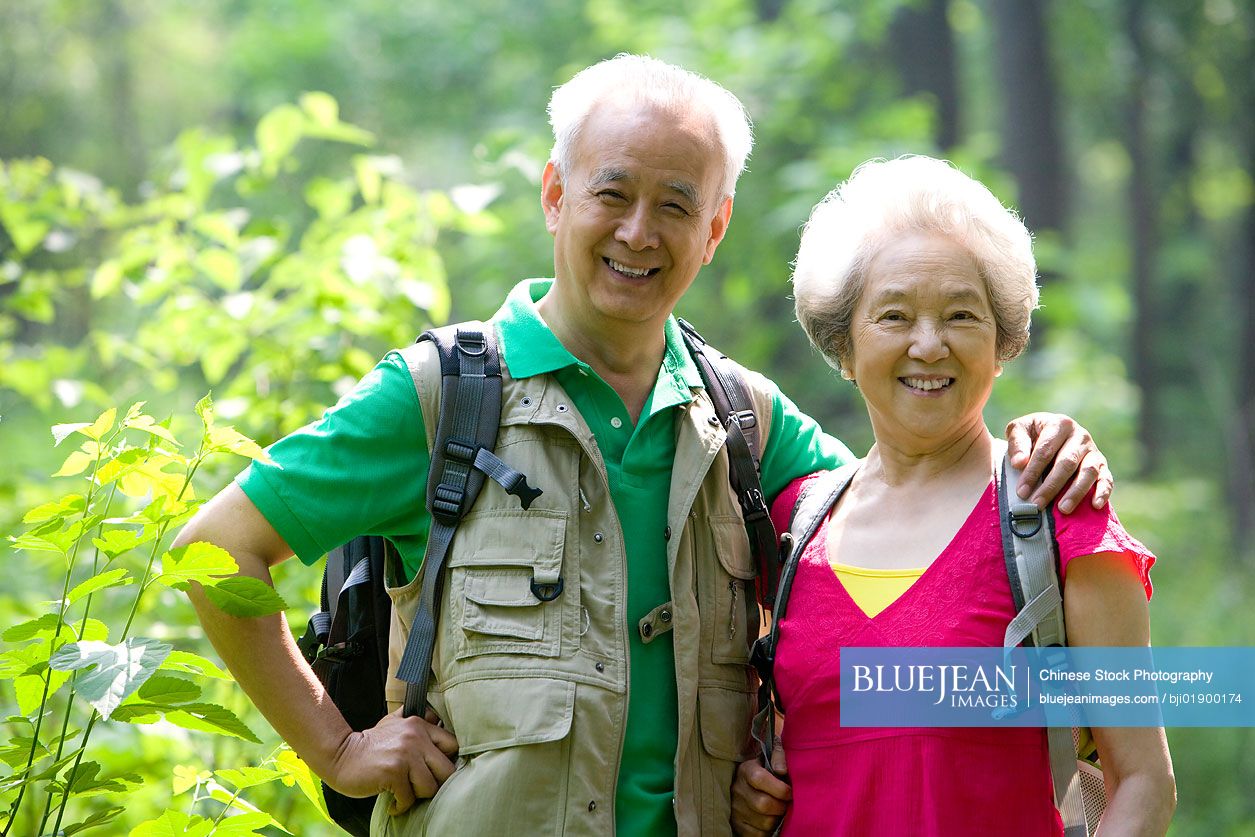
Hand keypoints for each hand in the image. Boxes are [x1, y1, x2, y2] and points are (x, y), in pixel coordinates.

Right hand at [327, 708, 458, 814]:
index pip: (452, 744)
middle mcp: (415, 738)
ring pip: (430, 787)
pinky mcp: (393, 773)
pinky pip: (409, 799)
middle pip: (447, 770)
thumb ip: (417, 718)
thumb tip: (436, 714)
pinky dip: (401, 805)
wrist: (341, 755)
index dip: (446, 761)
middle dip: (435, 783)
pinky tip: (393, 802)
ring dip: (417, 796)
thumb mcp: (395, 722)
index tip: (434, 771)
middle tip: (421, 787)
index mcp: (419, 725)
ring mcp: (405, 755)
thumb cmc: (371, 743)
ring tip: (405, 793)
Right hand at [731, 740, 790, 835]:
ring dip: (776, 819)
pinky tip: (770, 820)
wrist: (746, 783)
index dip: (780, 788)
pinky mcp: (737, 824)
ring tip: (778, 812)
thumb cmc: (764, 770)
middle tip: (787, 804)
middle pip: (763, 804)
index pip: (760, 779)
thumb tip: (782, 770)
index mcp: (746, 770)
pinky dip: (768, 831)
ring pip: (764, 822)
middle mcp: (737, 789)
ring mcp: (735, 808)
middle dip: (781, 806)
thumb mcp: (769, 757)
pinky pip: (758, 835)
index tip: (791, 792)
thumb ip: (778, 756)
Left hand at [1005, 412, 1112, 512]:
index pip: (1045, 450)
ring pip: (1088, 472)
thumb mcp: (1019, 430)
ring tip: (1062, 509)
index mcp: (1059, 424)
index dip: (1033, 472)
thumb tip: (1019, 463)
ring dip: (1075, 492)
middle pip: (1067, 463)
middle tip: (1037, 504)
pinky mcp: (1102, 465)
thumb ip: (1017, 443)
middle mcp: (1080, 435)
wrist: (1051, 434)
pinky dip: (1103, 492)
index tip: (1022, 491)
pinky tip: (1095, 505)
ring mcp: (1093, 450)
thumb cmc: (1032, 435)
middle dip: (1051, 486)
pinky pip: (1107, 479)